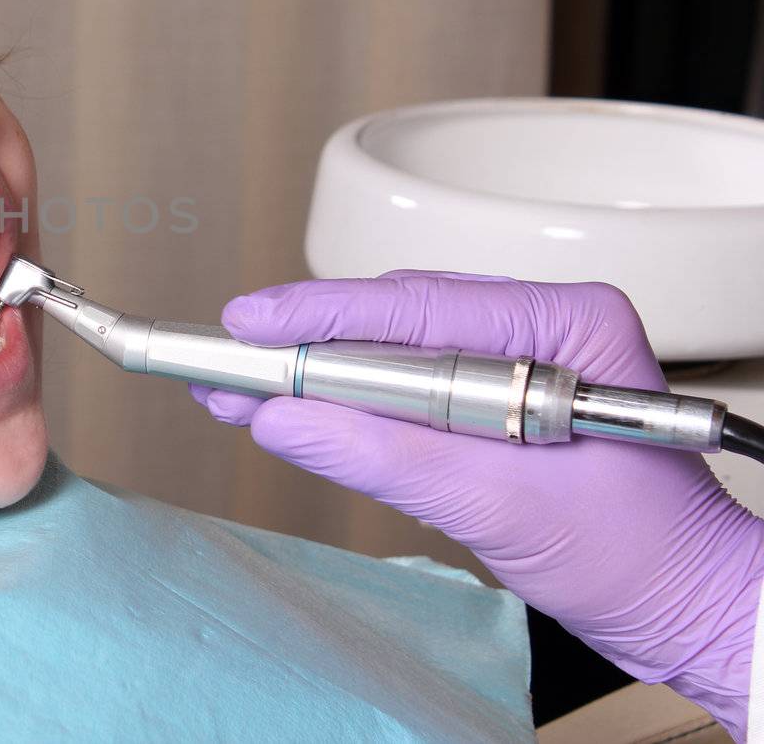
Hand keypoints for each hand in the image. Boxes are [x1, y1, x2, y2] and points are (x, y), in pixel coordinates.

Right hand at [191, 269, 763, 739]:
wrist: (690, 611)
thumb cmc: (640, 560)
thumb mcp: (500, 507)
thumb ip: (385, 457)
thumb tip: (286, 422)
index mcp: (566, 323)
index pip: (418, 305)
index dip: (319, 315)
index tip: (247, 325)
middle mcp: (543, 327)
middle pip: (397, 320)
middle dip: (306, 345)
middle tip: (226, 362)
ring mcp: (521, 361)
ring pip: (395, 351)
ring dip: (319, 376)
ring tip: (244, 388)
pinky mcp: (500, 399)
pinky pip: (410, 386)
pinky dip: (351, 403)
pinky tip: (298, 408)